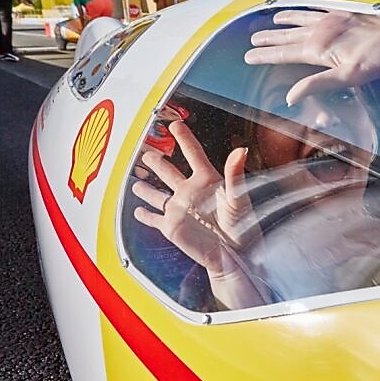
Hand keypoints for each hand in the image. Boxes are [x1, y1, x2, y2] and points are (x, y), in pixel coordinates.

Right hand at [131, 120, 258, 279]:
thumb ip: (235, 173)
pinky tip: (138, 211)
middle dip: (157, 163)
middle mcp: (190, 192)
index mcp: (207, 181)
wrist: (233, 256)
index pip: (193, 153)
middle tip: (147, 153)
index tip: (175, 125)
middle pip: (169, 172)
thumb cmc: (242, 227)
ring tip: (137, 182)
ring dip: (147, 189)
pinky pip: (154, 219)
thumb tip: (240, 150)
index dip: (184, 138)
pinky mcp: (171, 227)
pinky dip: (145, 215)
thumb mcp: (238, 197)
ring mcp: (179, 209)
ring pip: (158, 195)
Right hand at [244, 9, 379, 105]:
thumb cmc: (377, 61)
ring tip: (271, 21)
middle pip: (288, 35)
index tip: (248, 56)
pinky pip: (319, 9)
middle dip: (269, 39)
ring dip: (285, 21)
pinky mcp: (346, 12)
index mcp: (318, 48)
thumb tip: (291, 96)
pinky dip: (306, 9)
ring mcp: (333, 19)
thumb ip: (316, 85)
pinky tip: (304, 8)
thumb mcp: (346, 78)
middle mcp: (322, 30)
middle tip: (252, 40)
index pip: (284, 53)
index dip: (265, 55)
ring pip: (301, 19)